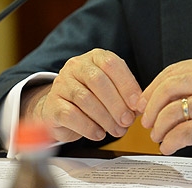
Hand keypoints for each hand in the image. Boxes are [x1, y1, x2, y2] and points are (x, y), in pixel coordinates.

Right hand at [21, 48, 142, 143]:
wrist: (62, 110)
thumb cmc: (93, 98)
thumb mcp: (112, 90)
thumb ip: (125, 96)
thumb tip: (139, 108)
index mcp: (94, 57)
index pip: (111, 64)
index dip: (126, 85)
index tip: (137, 105)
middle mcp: (76, 66)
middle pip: (97, 80)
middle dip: (116, 103)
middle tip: (127, 121)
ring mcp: (61, 84)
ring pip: (84, 98)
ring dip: (105, 118)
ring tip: (117, 131)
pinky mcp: (52, 105)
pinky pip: (71, 115)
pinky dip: (88, 127)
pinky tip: (99, 134)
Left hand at [139, 57, 191, 162]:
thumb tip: (161, 94)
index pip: (173, 71)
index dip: (153, 87)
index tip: (145, 100)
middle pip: (168, 89)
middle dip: (151, 107)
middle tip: (147, 120)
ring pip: (171, 112)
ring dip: (159, 128)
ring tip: (159, 136)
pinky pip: (182, 134)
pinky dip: (170, 142)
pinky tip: (169, 146)